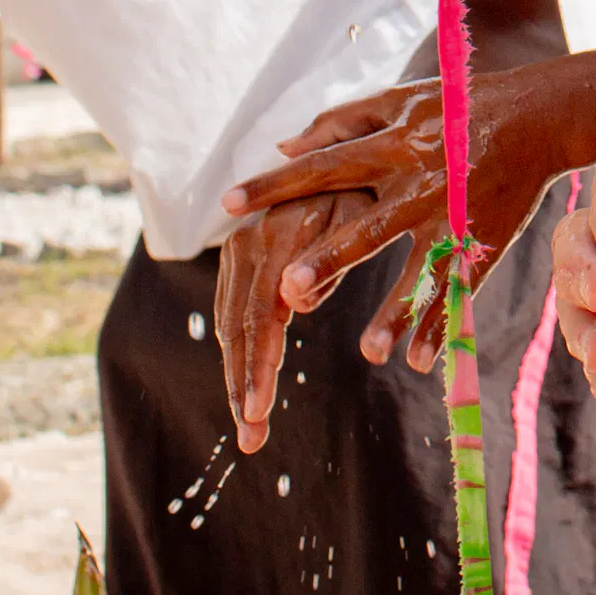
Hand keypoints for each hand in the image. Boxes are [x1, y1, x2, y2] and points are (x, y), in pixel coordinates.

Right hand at [213, 192, 374, 453]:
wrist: (340, 156)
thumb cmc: (365, 187)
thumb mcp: (360, 216)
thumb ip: (330, 257)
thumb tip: (292, 305)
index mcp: (278, 237)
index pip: (261, 315)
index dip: (259, 365)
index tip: (258, 411)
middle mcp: (248, 244)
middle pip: (238, 328)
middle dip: (243, 386)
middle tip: (251, 438)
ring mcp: (238, 250)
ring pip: (230, 326)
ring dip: (237, 378)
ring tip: (249, 430)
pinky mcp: (239, 258)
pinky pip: (232, 314)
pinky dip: (238, 355)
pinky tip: (247, 390)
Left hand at [225, 59, 595, 371]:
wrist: (537, 117)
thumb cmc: (458, 106)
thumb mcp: (400, 100)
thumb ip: (341, 122)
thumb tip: (283, 147)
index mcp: (393, 143)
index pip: (323, 165)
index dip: (277, 183)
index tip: (228, 204)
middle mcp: (421, 182)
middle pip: (368, 225)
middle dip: (329, 259)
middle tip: (288, 291)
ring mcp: (455, 216)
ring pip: (420, 270)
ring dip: (394, 312)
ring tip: (367, 351)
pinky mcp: (482, 239)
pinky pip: (459, 288)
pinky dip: (441, 324)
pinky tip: (419, 361)